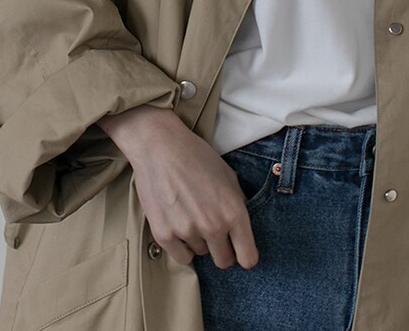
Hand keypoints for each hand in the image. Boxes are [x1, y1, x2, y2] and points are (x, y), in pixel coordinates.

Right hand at [97, 104, 258, 269]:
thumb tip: (241, 229)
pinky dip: (182, 246)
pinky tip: (179, 224)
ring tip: (191, 213)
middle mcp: (213, 226)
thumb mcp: (228, 176)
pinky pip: (181, 257)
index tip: (240, 251)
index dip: (245, 255)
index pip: (248, 257)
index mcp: (234, 211)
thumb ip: (238, 204)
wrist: (160, 146)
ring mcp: (188, 232)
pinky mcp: (164, 235)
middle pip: (224, 261)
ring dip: (199, 241)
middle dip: (222, 250)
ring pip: (201, 254)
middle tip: (214, 232)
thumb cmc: (197, 157)